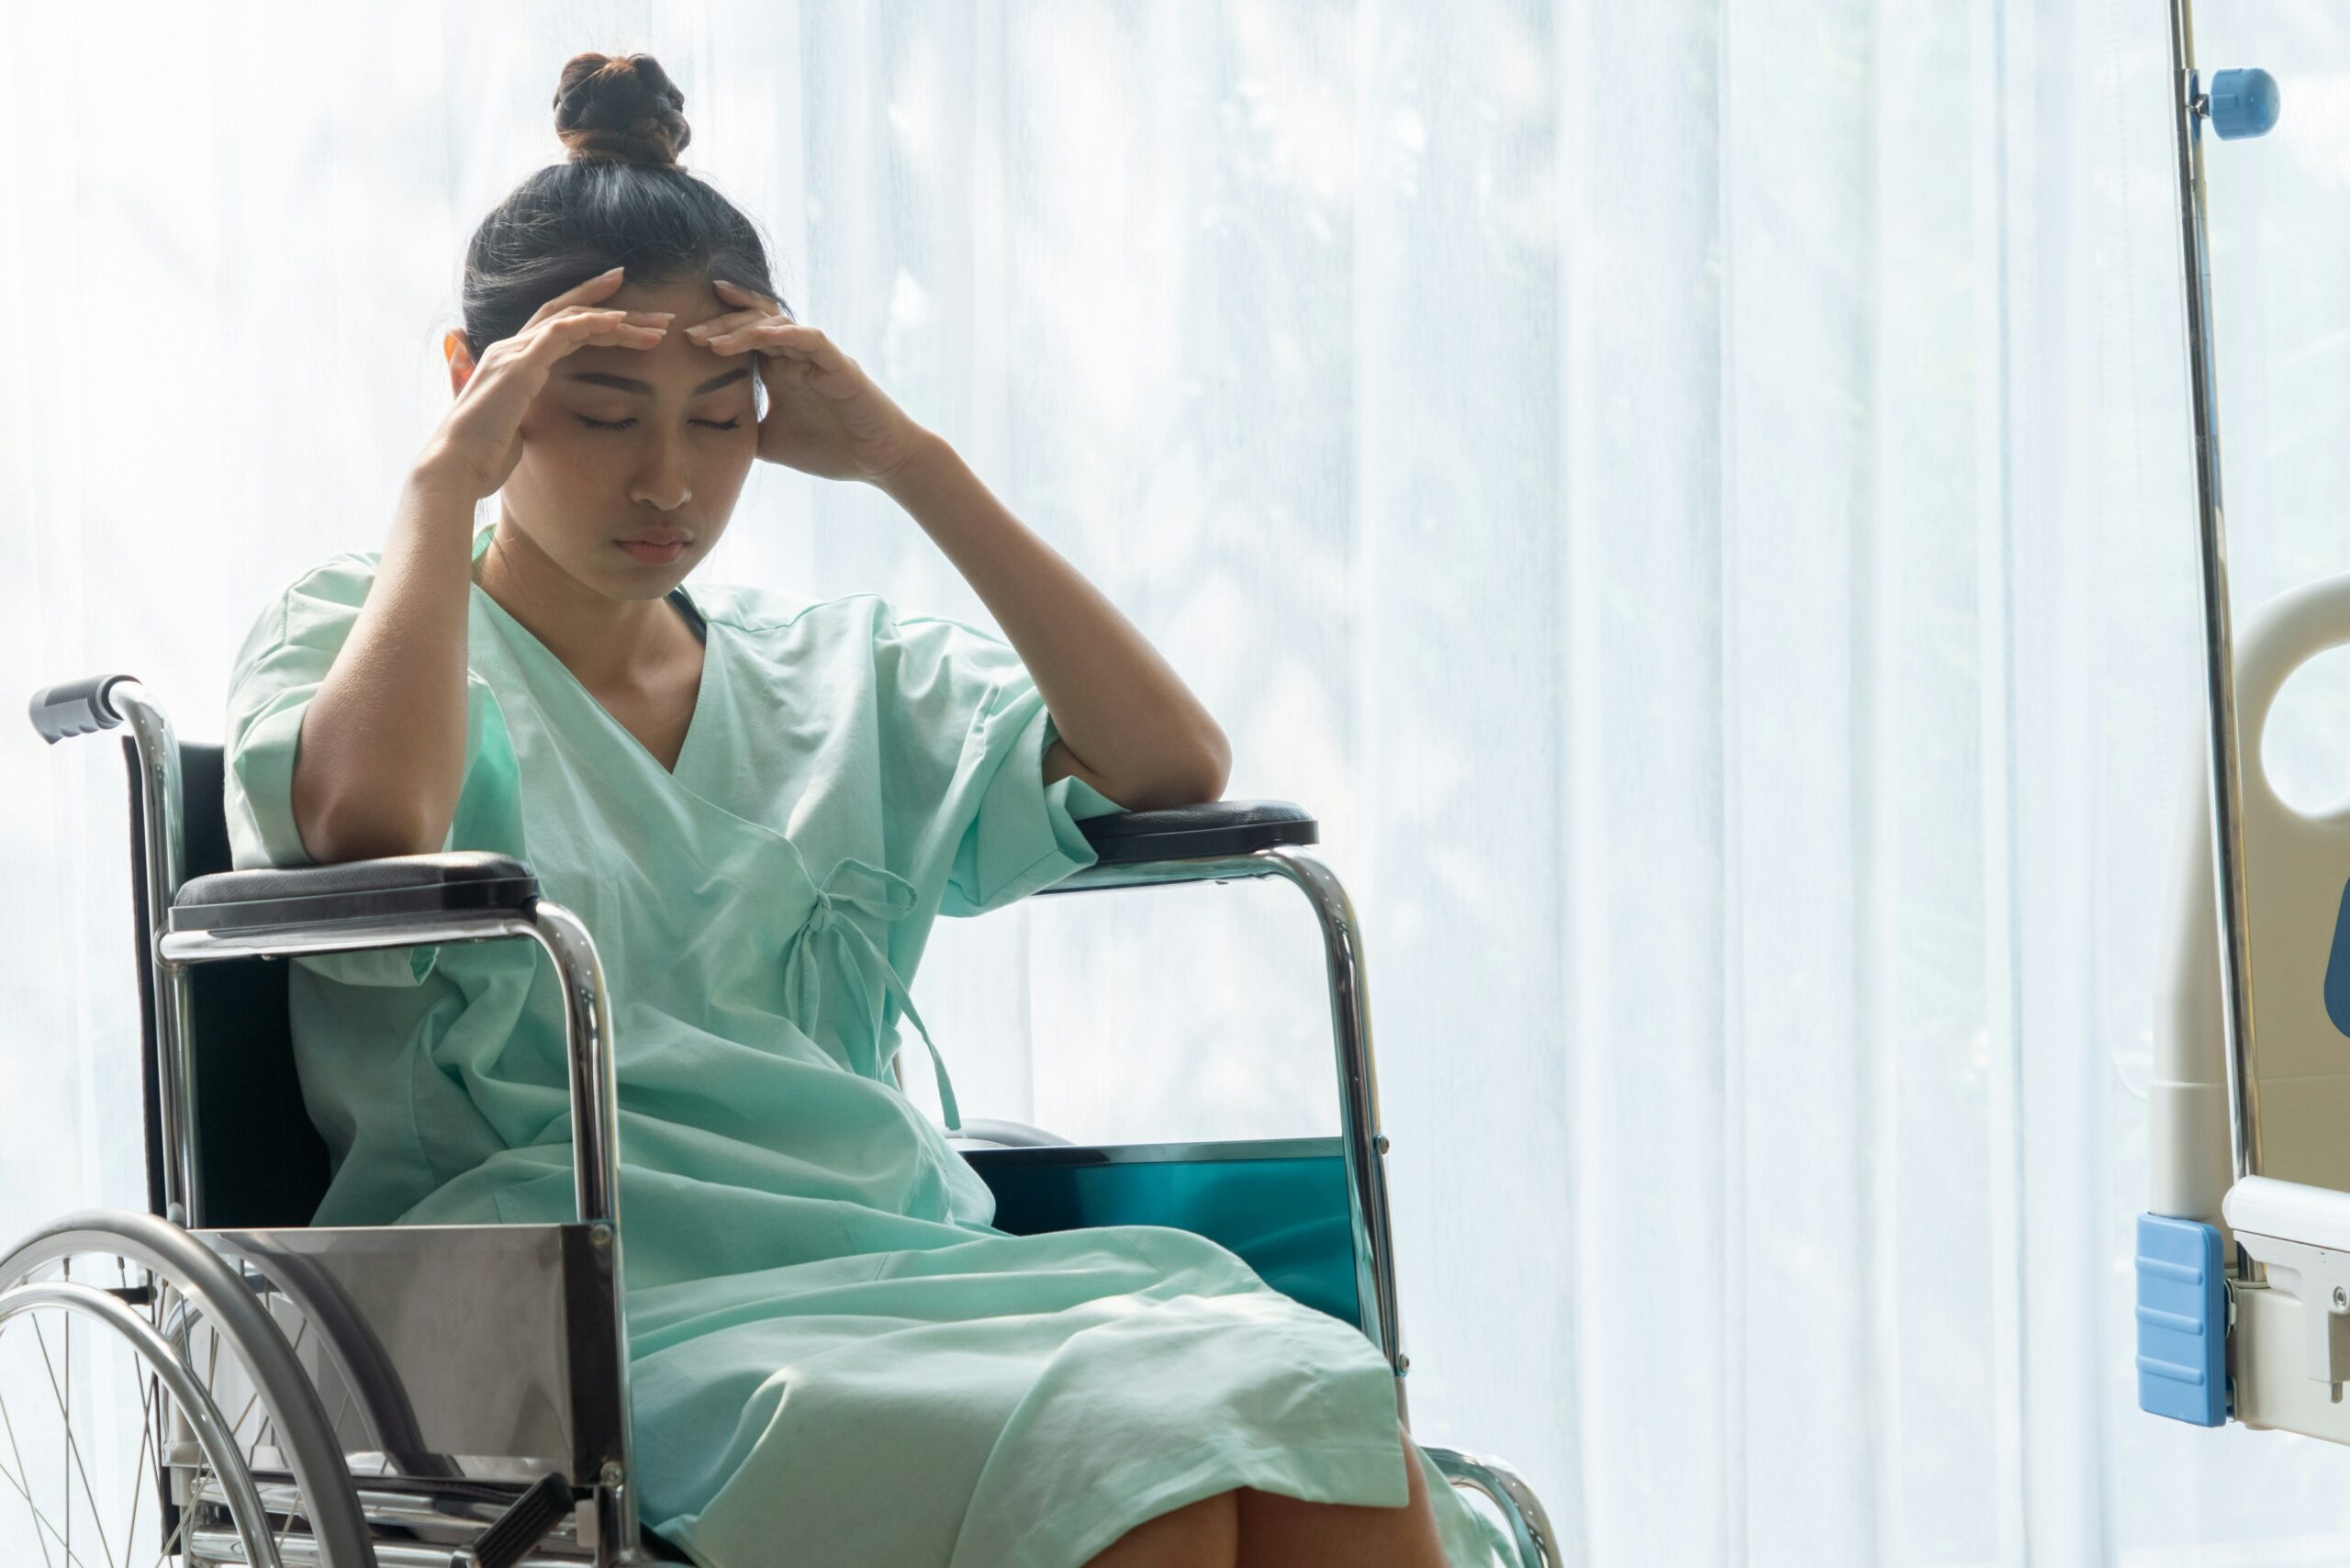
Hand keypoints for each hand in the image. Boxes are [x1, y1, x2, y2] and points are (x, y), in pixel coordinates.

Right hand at [415, 266, 673, 501]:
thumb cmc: (484, 459)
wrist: (456, 468)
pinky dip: (592, 323)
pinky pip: (560, 332)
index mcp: (514, 363)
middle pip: (572, 316)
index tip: (633, 317)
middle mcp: (512, 350)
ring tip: (659, 325)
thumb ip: (526, 415)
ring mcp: (514, 353)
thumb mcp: (517, 431)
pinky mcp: (519, 365)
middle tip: (661, 315)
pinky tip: (620, 322)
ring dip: (619, 320)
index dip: (596, 317)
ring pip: (573, 319)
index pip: (560, 328)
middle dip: (618, 311)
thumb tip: (529, 421)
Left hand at [686, 279, 929, 484]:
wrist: (879, 462)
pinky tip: (759, 336)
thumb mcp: (771, 442)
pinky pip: (809, 338)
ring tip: (710, 341)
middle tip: (685, 334)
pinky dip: (783, 334)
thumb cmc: (832, 450)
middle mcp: (796, 356)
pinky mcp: (838, 364)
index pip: (743, 338)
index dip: (713, 331)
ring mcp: (818, 356)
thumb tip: (699, 437)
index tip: (678, 336)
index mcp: (781, 370)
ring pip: (776, 325)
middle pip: (753, 323)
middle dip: (718, 326)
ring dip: (742, 329)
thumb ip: (743, 430)